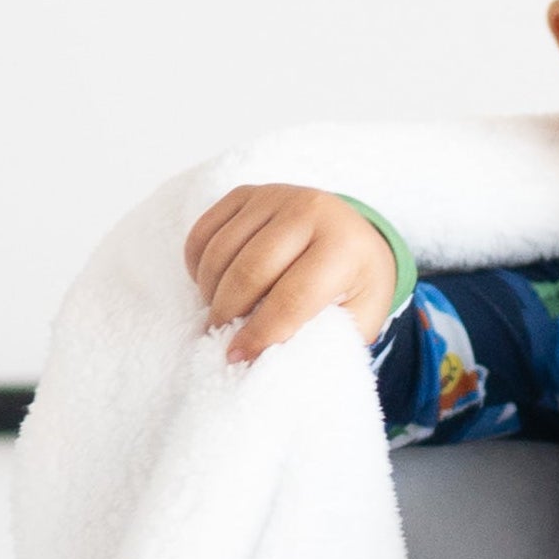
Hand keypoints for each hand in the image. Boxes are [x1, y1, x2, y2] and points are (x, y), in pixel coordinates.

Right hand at [183, 183, 398, 365]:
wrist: (354, 232)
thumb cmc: (355, 283)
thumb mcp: (360, 316)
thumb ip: (327, 339)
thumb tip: (277, 364)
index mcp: (343, 246)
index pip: (292, 297)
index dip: (260, 332)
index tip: (238, 356)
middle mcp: (309, 211)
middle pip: (249, 271)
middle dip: (228, 313)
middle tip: (220, 338)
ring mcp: (275, 196)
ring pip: (221, 250)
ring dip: (211, 290)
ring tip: (218, 315)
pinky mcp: (247, 193)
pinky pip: (205, 231)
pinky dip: (198, 264)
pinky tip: (212, 285)